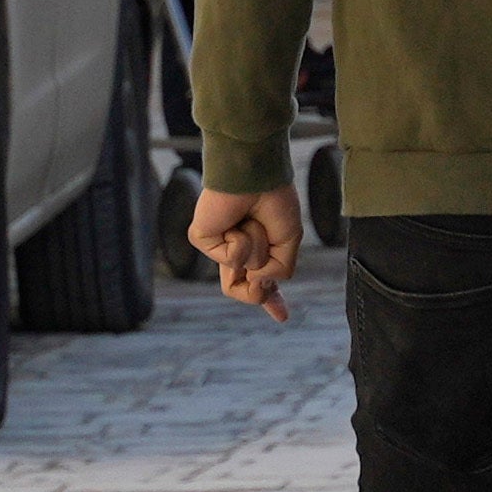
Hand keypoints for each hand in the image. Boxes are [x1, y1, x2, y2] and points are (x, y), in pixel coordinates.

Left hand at [192, 184, 300, 315]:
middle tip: (266, 259)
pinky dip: (242, 241)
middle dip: (260, 286)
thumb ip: (279, 270)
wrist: (256, 173)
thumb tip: (258, 283)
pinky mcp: (202, 238)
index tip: (282, 317)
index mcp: (258, 248)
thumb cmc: (273, 199)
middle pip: (244, 290)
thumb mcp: (289, 241)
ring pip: (241, 278)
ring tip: (252, 224)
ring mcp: (217, 245)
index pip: (261, 281)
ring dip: (257, 252)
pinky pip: (230, 260)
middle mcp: (235, 249)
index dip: (271, 300)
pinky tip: (237, 221)